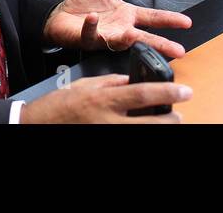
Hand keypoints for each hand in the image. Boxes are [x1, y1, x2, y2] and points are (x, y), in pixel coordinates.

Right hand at [19, 75, 190, 123]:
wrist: (37, 125)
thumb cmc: (60, 105)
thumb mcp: (85, 85)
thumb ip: (111, 82)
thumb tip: (133, 81)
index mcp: (103, 99)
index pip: (142, 94)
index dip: (167, 92)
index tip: (185, 91)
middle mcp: (107, 120)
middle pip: (149, 123)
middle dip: (170, 119)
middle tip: (180, 114)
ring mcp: (107, 135)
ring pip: (142, 135)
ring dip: (158, 129)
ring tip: (168, 123)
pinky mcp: (104, 142)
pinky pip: (128, 140)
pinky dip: (141, 134)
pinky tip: (146, 129)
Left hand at [42, 0, 191, 58]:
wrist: (60, 15)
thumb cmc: (83, 2)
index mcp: (127, 14)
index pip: (152, 18)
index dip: (169, 19)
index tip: (187, 22)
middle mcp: (120, 28)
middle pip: (145, 38)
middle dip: (161, 44)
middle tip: (178, 51)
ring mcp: (106, 36)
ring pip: (121, 42)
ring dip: (126, 40)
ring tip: (133, 36)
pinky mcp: (88, 38)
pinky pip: (92, 33)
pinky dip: (92, 26)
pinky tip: (93, 18)